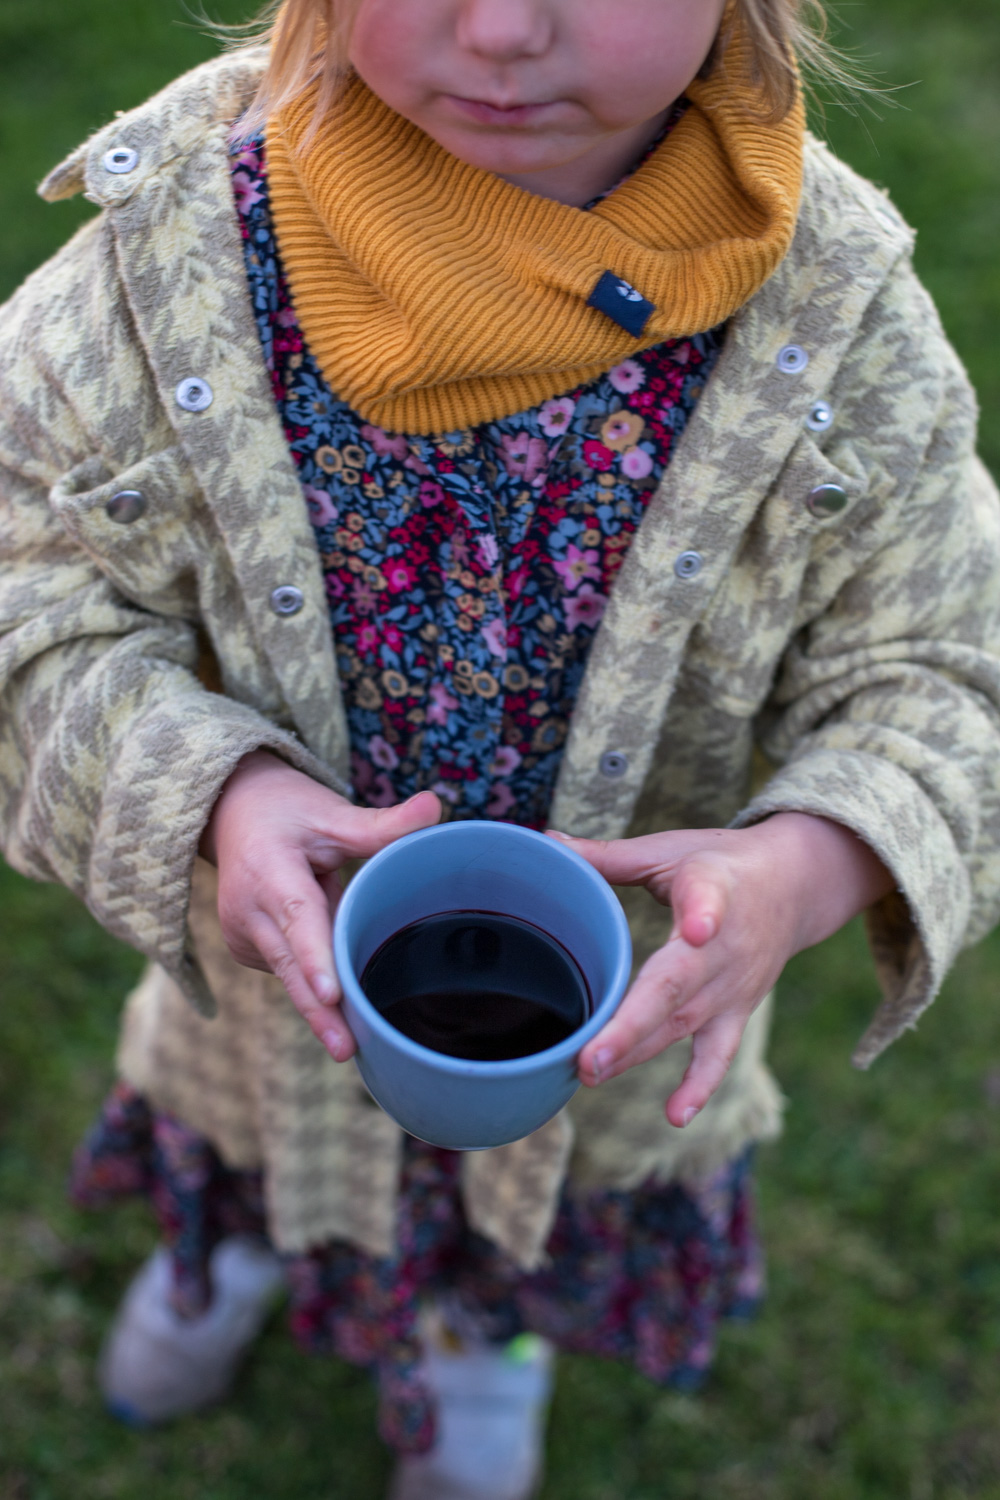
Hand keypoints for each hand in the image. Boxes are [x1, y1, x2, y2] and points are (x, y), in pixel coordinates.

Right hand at [200, 751, 440, 1059]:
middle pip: (289, 965)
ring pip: (289, 977)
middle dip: (319, 1011)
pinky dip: (313, 983)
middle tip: (348, 1049)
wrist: (230, 815)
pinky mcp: (246, 948)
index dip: (313, 958)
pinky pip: (287, 972)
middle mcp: (247, 907)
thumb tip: (436, 806)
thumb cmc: (288, 813)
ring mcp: (242, 933)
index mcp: (269, 868)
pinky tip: (338, 994)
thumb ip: (381, 823)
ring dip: (320, 1006)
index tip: (331, 994)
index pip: (297, 916)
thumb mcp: (331, 812)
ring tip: (350, 1043)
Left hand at [550, 814, 892, 1126]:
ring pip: (683, 1025)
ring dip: (639, 1052)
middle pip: (679, 987)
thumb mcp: (669, 849)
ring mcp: (734, 985)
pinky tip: (675, 1117)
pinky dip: (699, 1086)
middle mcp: (726, 945)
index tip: (699, 927)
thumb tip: (544, 842)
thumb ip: (607, 855)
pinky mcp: (738, 1010)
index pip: (709, 901)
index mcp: (712, 890)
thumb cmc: (720, 864)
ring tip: (592, 1074)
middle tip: (590, 1057)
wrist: (795, 886)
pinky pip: (719, 1054)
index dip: (705, 914)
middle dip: (633, 1024)